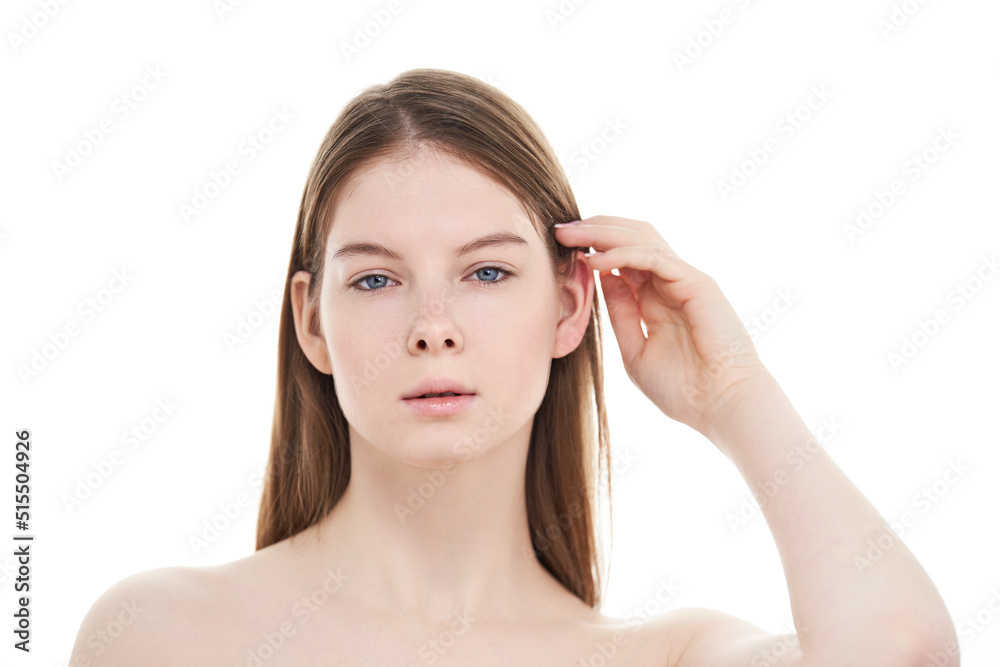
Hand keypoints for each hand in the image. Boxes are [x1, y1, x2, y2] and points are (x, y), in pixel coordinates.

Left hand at [554, 215, 768, 438]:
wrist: (721, 406)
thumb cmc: (683, 388)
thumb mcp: (635, 350)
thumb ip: (621, 314)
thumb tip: (602, 278)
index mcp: (656, 297)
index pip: (622, 257)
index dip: (591, 247)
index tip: (558, 246)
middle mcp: (671, 282)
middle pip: (630, 238)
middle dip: (593, 230)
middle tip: (559, 229)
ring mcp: (685, 279)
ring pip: (641, 239)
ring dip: (603, 233)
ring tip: (570, 234)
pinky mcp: (696, 282)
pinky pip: (654, 257)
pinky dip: (622, 254)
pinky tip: (595, 260)